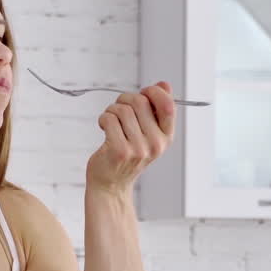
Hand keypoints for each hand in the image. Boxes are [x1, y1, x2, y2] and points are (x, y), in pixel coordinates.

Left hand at [85, 80, 174, 194]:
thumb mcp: (148, 134)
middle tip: (118, 108)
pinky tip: (103, 126)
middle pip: (140, 102)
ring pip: (122, 110)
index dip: (153, 92)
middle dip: (125, 99)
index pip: (167, 105)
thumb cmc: (128, 155)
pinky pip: (109, 119)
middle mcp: (155, 144)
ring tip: (110, 120)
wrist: (111, 185)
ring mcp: (138, 149)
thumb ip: (157, 109)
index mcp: (166, 138)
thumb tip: (164, 84)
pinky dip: (103, 118)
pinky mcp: (119, 151)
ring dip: (111, 110)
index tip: (142, 93)